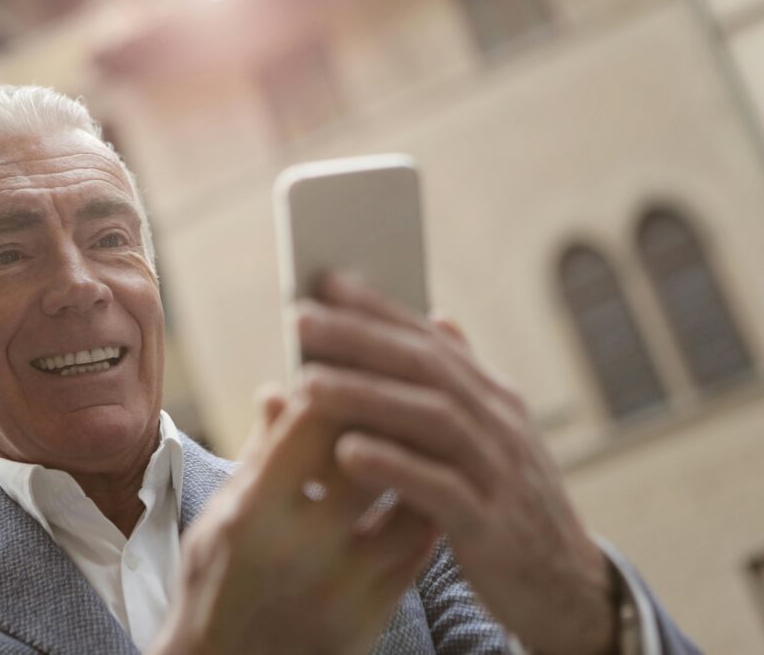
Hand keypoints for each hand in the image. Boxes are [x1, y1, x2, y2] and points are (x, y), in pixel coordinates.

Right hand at [150, 379, 435, 654]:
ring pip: (411, 504)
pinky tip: (423, 491)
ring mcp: (343, 587)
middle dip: (391, 416)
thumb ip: (259, 454)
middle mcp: (302, 547)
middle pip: (374, 455)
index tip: (353, 361)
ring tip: (423, 437)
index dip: (341, 381)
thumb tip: (279, 391)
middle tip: (404, 388)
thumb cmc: (213, 588)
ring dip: (420, 465)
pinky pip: (420, 554)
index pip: (316, 422)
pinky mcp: (371, 620)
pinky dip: (425, 515)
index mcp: (254, 512)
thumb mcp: (219, 517)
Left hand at [295, 273, 615, 654]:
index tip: (326, 282)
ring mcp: (499, 472)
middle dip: (360, 339)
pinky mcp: (492, 525)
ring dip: (367, 395)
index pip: (429, 339)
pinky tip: (347, 452)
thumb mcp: (494, 435)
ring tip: (309, 383)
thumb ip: (463, 380)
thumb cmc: (509, 504)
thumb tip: (437, 319)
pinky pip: (439, 488)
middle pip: (425, 368)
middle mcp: (499, 424)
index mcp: (493, 398)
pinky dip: (395, 466)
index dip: (378, 309)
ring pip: (430, 418)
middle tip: (300, 320)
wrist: (567, 586)